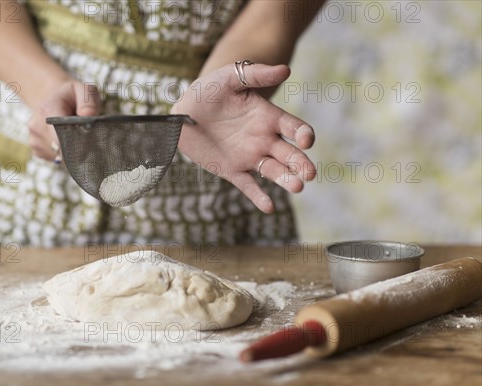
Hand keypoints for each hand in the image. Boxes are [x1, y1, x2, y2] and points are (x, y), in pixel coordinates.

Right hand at [27, 80, 101, 160]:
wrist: (53, 98)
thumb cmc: (72, 97)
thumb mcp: (84, 91)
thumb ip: (88, 102)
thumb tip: (88, 116)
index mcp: (48, 109)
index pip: (59, 134)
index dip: (76, 143)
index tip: (90, 144)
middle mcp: (36, 125)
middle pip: (60, 148)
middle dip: (77, 147)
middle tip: (89, 140)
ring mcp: (33, 138)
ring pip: (59, 156)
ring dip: (71, 151)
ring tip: (75, 136)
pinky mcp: (35, 149)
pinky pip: (54, 159)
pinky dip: (64, 155)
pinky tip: (66, 142)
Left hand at [171, 63, 316, 213]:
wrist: (184, 111)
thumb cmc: (209, 90)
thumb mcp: (229, 77)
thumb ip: (255, 75)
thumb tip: (286, 69)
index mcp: (268, 116)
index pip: (293, 127)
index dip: (303, 134)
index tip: (306, 140)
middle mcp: (264, 139)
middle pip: (289, 154)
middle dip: (301, 163)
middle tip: (309, 173)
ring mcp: (249, 156)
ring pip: (274, 171)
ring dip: (287, 180)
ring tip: (297, 187)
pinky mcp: (233, 171)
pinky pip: (248, 185)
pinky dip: (258, 197)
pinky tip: (269, 207)